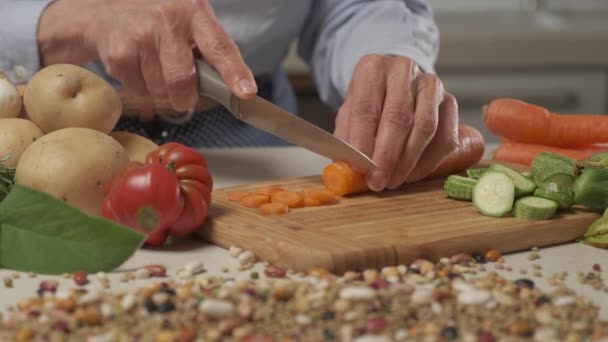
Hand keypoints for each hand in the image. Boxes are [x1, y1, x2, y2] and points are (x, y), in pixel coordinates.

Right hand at [38, 0, 255, 111]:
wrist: (106, 10)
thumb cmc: (158, 18)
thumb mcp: (190, 20)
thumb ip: (210, 49)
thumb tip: (231, 86)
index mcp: (193, 11)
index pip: (219, 47)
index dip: (234, 73)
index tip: (246, 93)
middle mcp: (167, 20)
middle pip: (182, 80)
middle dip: (185, 97)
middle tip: (183, 94)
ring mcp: (139, 36)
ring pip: (160, 91)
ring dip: (161, 90)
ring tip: (154, 66)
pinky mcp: (118, 53)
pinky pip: (139, 91)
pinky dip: (141, 87)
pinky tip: (137, 65)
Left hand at [334, 54, 458, 190]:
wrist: (393, 85)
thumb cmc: (369, 103)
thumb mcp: (348, 115)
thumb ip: (347, 139)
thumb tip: (349, 168)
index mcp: (372, 69)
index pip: (366, 107)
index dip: (363, 140)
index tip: (361, 168)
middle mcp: (404, 71)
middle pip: (398, 117)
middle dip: (387, 155)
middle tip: (378, 181)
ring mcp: (431, 84)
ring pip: (425, 126)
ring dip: (408, 160)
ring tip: (394, 181)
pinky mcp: (449, 102)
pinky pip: (445, 136)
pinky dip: (429, 161)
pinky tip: (412, 174)